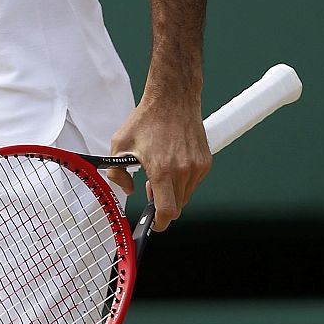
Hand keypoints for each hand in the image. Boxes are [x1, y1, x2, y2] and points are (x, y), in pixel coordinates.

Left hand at [105, 98, 210, 231]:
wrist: (173, 99)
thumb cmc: (147, 119)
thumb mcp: (119, 144)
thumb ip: (118, 173)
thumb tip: (128, 190)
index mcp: (162, 169)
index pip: (167, 210)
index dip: (160, 222)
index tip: (155, 224)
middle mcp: (183, 170)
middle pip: (177, 206)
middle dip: (163, 204)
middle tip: (151, 189)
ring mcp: (197, 167)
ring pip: (186, 196)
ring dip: (173, 192)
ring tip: (160, 173)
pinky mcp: (205, 162)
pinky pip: (194, 183)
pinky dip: (183, 181)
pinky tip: (172, 164)